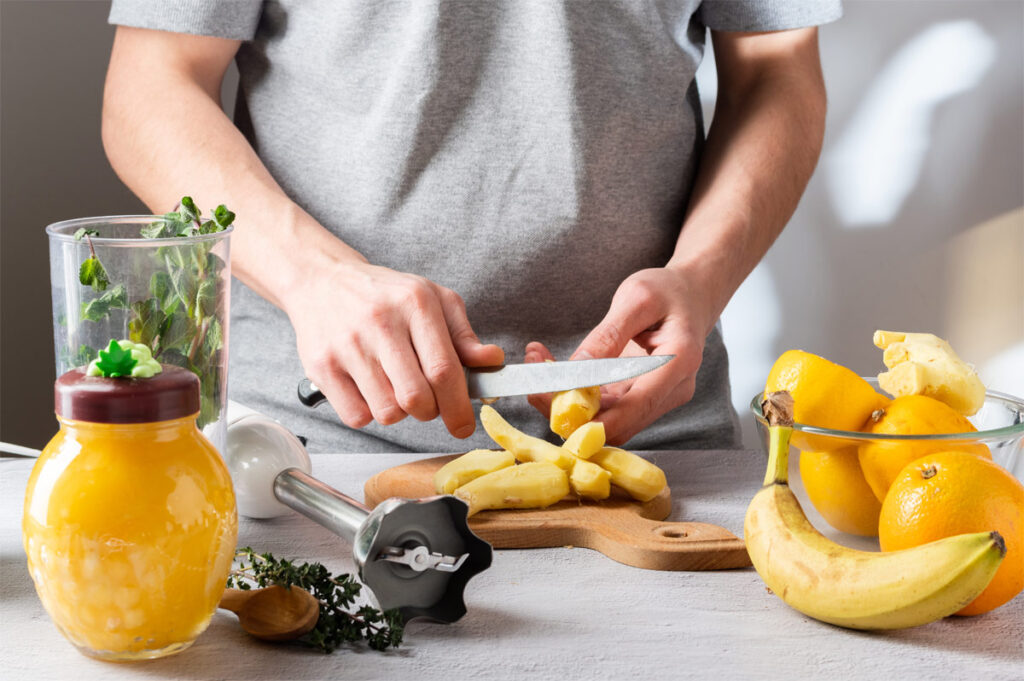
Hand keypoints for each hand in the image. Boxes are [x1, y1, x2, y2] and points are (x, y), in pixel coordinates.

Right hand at [287, 261, 503, 437]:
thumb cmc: (384, 294)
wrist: (321, 280)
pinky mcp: (321, 366)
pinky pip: (356, 416)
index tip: (464, 425)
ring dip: (398, 412)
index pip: (444, 369)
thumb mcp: (431, 299)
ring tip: (394, 388)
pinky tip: (368, 389)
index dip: (459, 406)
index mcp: (415, 303)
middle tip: (426, 402)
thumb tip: (490, 361)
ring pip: (387, 412)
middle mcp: (381, 323)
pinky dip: (368, 413)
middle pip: (416, 398)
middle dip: (429, 412)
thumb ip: (463, 334)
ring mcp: (348, 345)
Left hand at [526, 267, 709, 444]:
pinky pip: (605, 407)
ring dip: (566, 401)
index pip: (634, 408)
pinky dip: (576, 394)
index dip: (592, 418)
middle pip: (616, 422)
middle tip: (532, 377)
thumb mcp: (636, 298)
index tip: (550, 400)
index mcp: (678, 362)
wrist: (690, 296)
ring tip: (536, 363)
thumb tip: (577, 371)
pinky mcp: (641, 398)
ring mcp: (657, 399)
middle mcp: (672, 390)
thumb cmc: (667, 291)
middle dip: (569, 408)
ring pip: (606, 420)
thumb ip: (607, 336)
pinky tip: (553, 369)